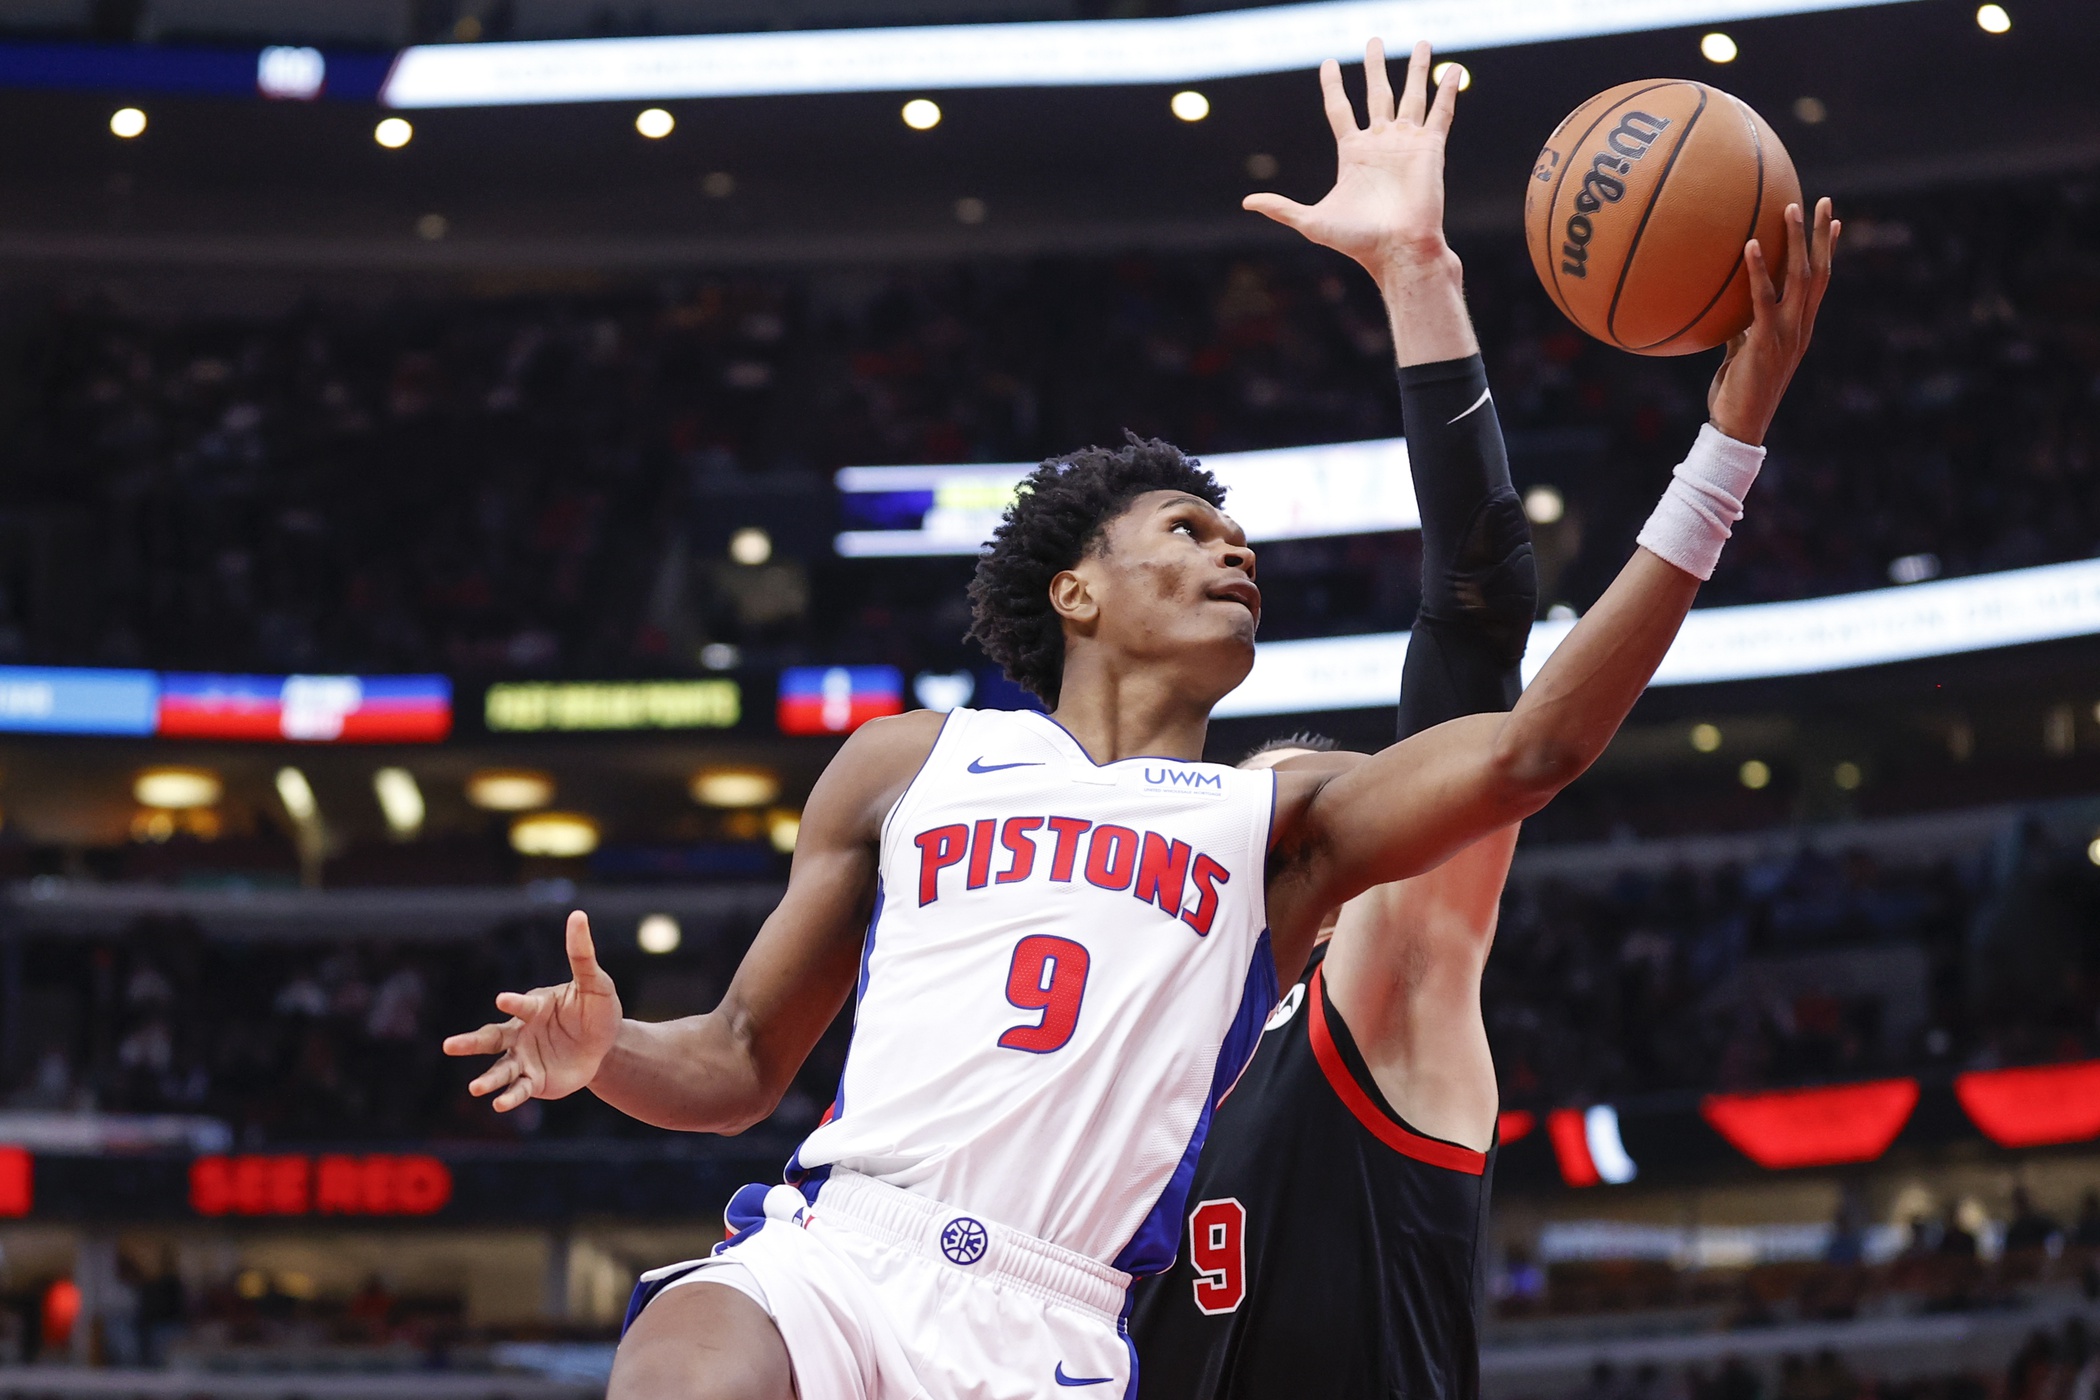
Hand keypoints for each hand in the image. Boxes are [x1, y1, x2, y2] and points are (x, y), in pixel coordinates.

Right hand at [442, 910, 621, 1110]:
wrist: (605, 1045)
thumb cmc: (596, 1009)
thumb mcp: (595, 983)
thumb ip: (581, 954)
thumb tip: (577, 915)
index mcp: (534, 1008)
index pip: (522, 1006)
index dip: (514, 1003)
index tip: (503, 1000)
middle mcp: (521, 1034)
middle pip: (491, 1038)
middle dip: (470, 1043)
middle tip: (449, 1046)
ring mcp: (525, 1058)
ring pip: (501, 1069)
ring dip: (488, 1079)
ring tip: (475, 1089)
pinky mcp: (535, 1081)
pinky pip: (520, 1089)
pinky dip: (510, 1097)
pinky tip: (500, 1105)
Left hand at [1243, 39, 1458, 282]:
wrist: (1396, 250)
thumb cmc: (1357, 241)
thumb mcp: (1312, 220)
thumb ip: (1281, 207)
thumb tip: (1246, 202)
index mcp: (1352, 153)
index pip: (1339, 109)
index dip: (1333, 86)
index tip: (1329, 63)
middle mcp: (1380, 143)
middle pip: (1376, 93)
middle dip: (1375, 66)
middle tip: (1373, 40)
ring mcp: (1406, 143)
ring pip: (1411, 96)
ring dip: (1416, 68)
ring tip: (1420, 41)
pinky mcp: (1430, 148)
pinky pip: (1440, 112)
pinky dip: (1447, 90)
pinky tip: (1454, 69)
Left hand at [1708, 197, 1840, 445]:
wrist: (1738, 427)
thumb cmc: (1737, 395)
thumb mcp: (1742, 355)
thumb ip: (1741, 331)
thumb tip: (1730, 311)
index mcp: (1800, 329)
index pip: (1820, 283)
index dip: (1828, 252)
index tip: (1833, 222)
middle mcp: (1801, 328)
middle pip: (1819, 272)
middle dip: (1822, 235)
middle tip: (1824, 200)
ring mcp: (1787, 334)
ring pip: (1799, 277)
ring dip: (1796, 240)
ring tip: (1791, 206)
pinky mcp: (1765, 341)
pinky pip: (1762, 298)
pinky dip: (1757, 269)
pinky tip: (1749, 244)